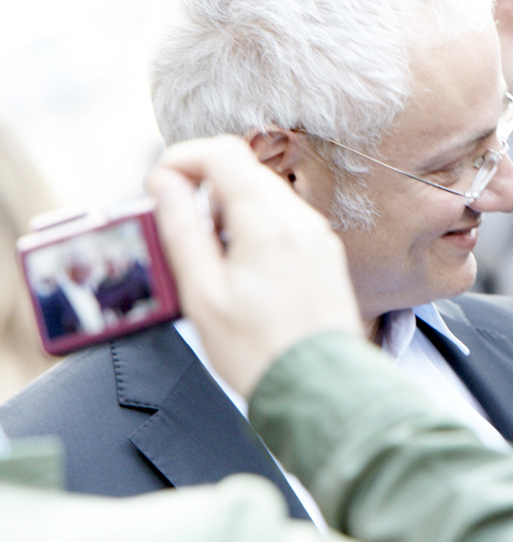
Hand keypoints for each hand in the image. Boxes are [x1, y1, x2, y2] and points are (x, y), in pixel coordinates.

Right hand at [146, 135, 360, 396]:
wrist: (319, 388)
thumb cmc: (259, 350)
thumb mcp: (202, 294)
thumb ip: (182, 230)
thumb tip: (166, 183)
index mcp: (269, 224)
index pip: (223, 153)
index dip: (182, 159)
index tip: (159, 186)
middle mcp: (301, 220)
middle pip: (244, 171)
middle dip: (202, 186)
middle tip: (179, 229)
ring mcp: (318, 235)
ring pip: (264, 194)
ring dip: (227, 209)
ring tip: (210, 258)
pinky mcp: (325, 252)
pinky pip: (284, 220)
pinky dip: (254, 227)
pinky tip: (241, 268)